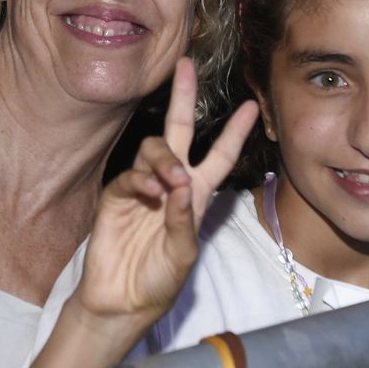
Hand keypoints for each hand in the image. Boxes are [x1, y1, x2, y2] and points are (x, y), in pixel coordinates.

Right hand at [71, 58, 259, 324]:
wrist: (123, 300)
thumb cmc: (159, 281)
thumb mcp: (183, 256)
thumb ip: (184, 221)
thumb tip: (181, 183)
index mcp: (197, 195)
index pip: (219, 155)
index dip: (234, 132)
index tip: (252, 106)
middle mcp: (171, 184)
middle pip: (178, 130)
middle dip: (183, 97)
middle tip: (186, 67)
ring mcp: (143, 188)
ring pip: (153, 149)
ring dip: (164, 158)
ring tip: (172, 180)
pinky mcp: (117, 197)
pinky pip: (131, 175)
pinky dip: (143, 180)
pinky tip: (151, 194)